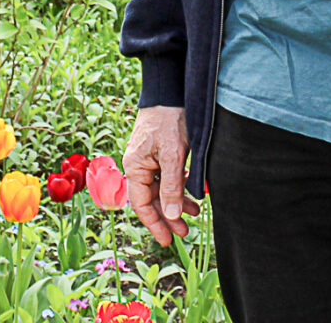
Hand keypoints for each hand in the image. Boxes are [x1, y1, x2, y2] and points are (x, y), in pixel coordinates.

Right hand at [124, 105, 200, 244]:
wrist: (170, 90)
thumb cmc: (169, 119)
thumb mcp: (172, 155)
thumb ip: (172, 186)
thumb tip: (171, 216)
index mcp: (135, 167)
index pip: (142, 205)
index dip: (155, 224)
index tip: (168, 240)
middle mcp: (139, 165)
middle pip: (153, 199)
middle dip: (170, 216)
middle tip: (186, 231)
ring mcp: (149, 159)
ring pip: (162, 188)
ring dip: (177, 201)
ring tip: (196, 212)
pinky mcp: (160, 152)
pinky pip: (167, 176)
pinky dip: (180, 186)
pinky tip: (193, 192)